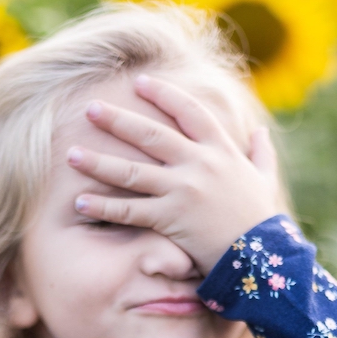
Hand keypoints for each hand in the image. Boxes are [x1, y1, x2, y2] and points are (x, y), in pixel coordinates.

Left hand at [68, 72, 282, 275]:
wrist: (261, 256)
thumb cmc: (261, 219)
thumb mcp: (265, 180)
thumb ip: (261, 154)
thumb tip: (261, 132)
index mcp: (221, 149)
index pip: (188, 111)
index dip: (163, 94)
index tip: (139, 81)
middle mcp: (198, 164)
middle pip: (150, 135)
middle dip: (117, 120)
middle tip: (89, 108)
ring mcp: (182, 190)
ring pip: (131, 171)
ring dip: (98, 162)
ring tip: (71, 155)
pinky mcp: (170, 218)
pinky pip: (129, 210)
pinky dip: (103, 206)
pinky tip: (79, 201)